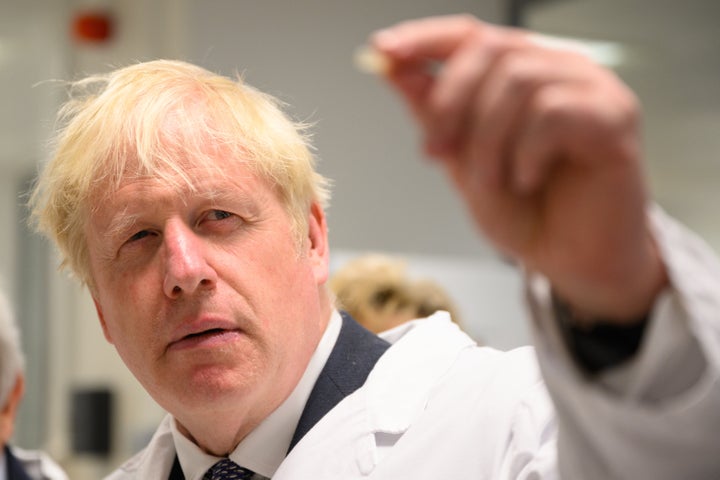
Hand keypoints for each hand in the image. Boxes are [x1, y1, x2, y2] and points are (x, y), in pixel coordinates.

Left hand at [370, 15, 666, 321]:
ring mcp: (593, 89)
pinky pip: (553, 112)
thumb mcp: (463, 161)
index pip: (472, 35)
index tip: (383, 53)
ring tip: (491, 183)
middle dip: (450, 102)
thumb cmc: (526, 212)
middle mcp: (560, 69)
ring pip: (519, 81)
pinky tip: (528, 180)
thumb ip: (436, 115)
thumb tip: (396, 70)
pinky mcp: (616, 118)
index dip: (425, 39)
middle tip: (434, 151)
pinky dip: (526, 152)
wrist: (571, 262)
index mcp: (524, 73)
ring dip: (488, 141)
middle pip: (491, 49)